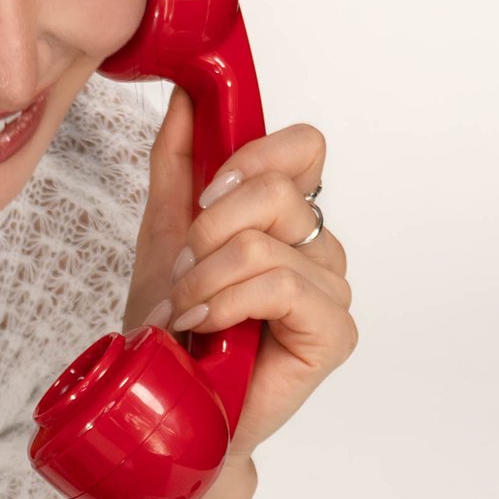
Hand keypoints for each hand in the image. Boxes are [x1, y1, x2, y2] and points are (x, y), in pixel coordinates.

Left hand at [125, 89, 353, 463]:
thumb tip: (188, 94)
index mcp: (289, 216)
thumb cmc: (175, 327)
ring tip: (187, 310)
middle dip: (209, 230)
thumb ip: (178, 161)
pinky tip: (210, 327)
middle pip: (278, 191)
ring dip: (206, 277)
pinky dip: (230, 303)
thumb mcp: (164, 230)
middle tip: (181, 271)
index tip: (207, 192)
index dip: (254, 155)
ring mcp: (332, 289)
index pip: (304, 147)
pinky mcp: (334, 332)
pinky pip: (281, 286)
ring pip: (267, 244)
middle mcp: (319, 246)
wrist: (170, 404)